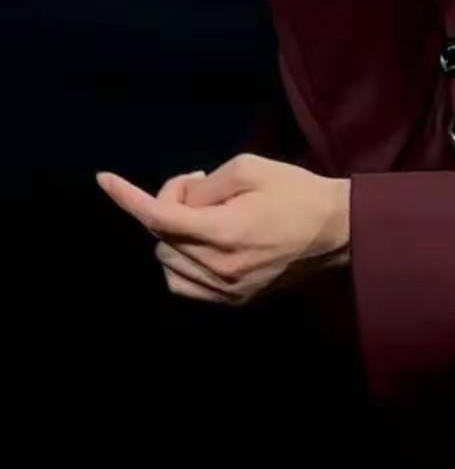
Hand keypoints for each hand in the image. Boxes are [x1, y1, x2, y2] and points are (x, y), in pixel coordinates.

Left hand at [96, 155, 350, 303]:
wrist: (337, 231)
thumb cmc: (295, 192)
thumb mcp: (248, 168)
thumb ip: (202, 186)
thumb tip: (178, 204)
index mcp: (224, 231)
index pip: (159, 216)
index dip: (127, 196)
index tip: (103, 179)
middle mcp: (220, 267)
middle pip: (161, 236)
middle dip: (170, 206)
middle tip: (200, 189)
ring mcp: (226, 289)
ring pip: (167, 262)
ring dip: (174, 235)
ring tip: (207, 216)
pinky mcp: (234, 300)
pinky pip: (183, 285)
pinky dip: (181, 262)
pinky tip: (203, 244)